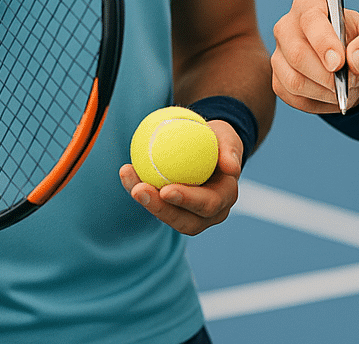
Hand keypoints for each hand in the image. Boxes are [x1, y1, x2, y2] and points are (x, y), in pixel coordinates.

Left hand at [119, 120, 242, 235]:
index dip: (186, 200)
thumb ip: (230, 149)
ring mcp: (190, 213)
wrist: (210, 145)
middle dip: (159, 209)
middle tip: (139, 190)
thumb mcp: (228, 138)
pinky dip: (140, 187)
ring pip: (167, 214)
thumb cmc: (220, 140)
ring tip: (128, 177)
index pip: (207, 204)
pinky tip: (126, 171)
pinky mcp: (173, 207)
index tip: (166, 189)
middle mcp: (209, 213)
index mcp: (225, 198)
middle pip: (184, 220)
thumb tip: (231, 168)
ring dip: (145, 200)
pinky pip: (156, 202)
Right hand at [271, 0, 358, 113]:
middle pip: (297, 54)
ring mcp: (279, 54)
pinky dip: (317, 102)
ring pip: (294, 80)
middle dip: (326, 75)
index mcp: (309, 5)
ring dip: (324, 92)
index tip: (339, 64)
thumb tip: (356, 60)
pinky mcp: (278, 79)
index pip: (310, 21)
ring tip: (342, 89)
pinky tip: (330, 94)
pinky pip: (293, 98)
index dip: (324, 43)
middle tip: (347, 83)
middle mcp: (287, 26)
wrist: (353, 68)